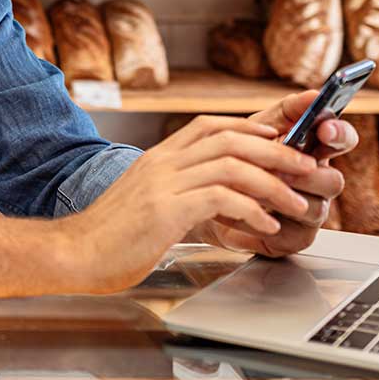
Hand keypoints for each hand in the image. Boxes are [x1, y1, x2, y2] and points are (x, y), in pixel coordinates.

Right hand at [63, 115, 322, 293]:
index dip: (249, 128)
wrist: (73, 254)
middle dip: (276, 152)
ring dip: (273, 182)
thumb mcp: (144, 204)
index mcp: (158, 158)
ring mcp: (163, 184)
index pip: (209, 125)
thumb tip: (208, 200)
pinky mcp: (165, 210)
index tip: (277, 139)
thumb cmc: (109, 239)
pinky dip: (251, 209)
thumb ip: (174, 193)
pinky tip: (265, 226)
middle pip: (230, 140)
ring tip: (296, 201)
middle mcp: (162, 163)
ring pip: (232, 166)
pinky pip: (220, 198)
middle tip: (306, 167)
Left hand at [194, 90, 358, 258]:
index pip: (343, 140)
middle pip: (334, 180)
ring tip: (257, 187)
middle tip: (280, 167)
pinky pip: (291, 232)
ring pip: (315, 208)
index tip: (324, 129)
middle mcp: (319, 183)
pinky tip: (247, 208)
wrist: (209, 192)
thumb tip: (313, 95)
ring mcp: (310, 212)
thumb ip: (289, 111)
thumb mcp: (261, 128)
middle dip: (307, 173)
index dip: (339, 135)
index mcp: (315, 151)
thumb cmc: (240, 157)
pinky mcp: (294, 239)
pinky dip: (264, 218)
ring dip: (284, 196)